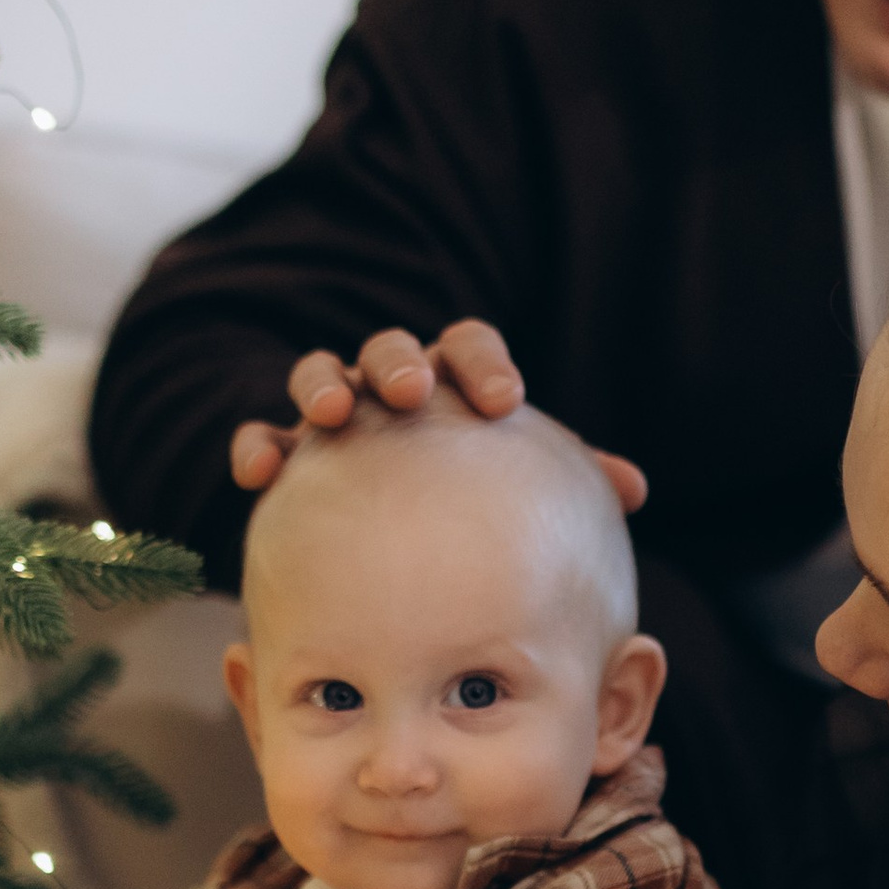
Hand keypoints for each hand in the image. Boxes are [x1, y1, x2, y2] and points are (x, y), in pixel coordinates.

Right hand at [228, 317, 648, 514]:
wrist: (388, 542)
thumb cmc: (467, 504)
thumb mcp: (512, 489)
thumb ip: (565, 481)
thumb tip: (630, 490)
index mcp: (449, 381)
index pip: (467, 346)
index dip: (484, 363)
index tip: (503, 401)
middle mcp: (387, 386)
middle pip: (390, 350)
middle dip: (399, 362)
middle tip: (412, 391)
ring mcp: (332, 413)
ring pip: (318, 375)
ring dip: (321, 387)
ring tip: (331, 414)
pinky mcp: (285, 451)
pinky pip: (264, 438)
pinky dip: (258, 446)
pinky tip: (260, 476)